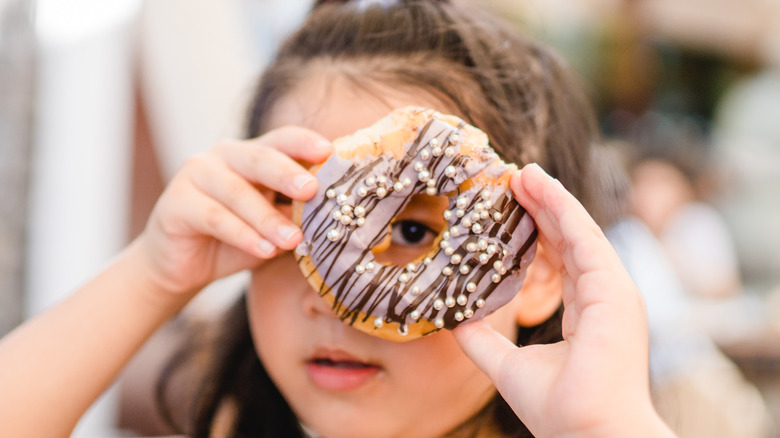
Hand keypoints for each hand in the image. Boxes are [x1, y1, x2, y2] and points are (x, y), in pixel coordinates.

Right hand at [135, 126, 331, 296]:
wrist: (184, 265)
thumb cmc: (237, 240)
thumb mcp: (273, 226)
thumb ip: (296, 214)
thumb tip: (335, 215)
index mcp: (252, 154)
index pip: (281, 140)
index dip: (304, 142)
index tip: (330, 151)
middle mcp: (224, 156)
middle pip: (259, 158)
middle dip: (287, 173)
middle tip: (311, 189)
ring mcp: (196, 174)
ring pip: (237, 192)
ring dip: (268, 218)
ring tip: (293, 240)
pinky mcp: (176, 202)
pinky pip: (215, 217)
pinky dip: (243, 235)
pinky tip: (265, 251)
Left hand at [453, 163, 673, 436]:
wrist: (587, 432)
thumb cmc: (557, 409)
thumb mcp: (506, 365)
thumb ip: (483, 340)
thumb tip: (451, 320)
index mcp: (586, 312)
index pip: (560, 261)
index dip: (536, 232)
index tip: (510, 208)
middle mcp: (603, 297)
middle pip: (568, 240)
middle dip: (541, 208)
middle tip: (512, 180)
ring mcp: (612, 291)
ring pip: (577, 231)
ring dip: (549, 199)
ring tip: (521, 174)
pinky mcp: (613, 288)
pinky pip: (583, 237)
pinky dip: (561, 207)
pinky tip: (539, 187)